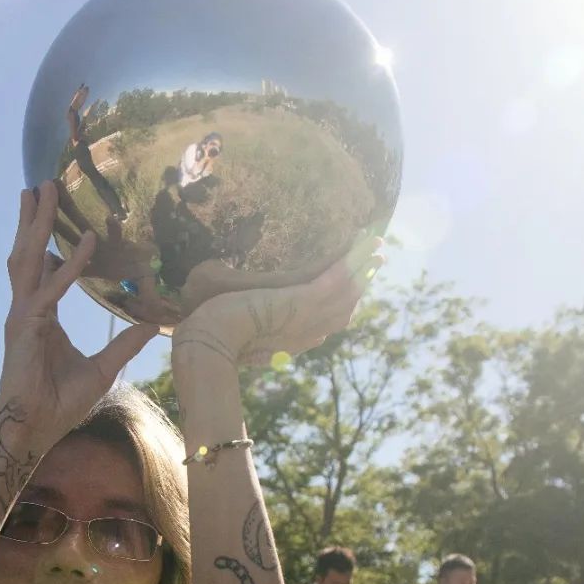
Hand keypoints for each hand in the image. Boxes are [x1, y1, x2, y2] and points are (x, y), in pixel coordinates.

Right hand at [0, 182, 158, 447]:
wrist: (33, 427)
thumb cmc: (58, 403)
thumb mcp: (103, 369)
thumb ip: (124, 344)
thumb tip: (151, 327)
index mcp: (42, 315)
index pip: (44, 269)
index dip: (52, 242)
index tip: (61, 217)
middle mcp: (28, 309)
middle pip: (30, 253)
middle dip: (36, 218)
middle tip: (42, 183)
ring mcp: (24, 315)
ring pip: (30, 259)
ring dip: (39, 224)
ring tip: (43, 191)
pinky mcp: (28, 326)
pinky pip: (53, 289)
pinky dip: (71, 266)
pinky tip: (89, 243)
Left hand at [171, 234, 382, 369]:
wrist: (207, 340)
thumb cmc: (207, 330)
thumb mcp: (228, 318)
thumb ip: (236, 311)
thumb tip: (224, 286)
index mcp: (288, 338)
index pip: (323, 323)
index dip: (339, 306)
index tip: (349, 289)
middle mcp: (303, 331)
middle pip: (343, 308)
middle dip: (359, 285)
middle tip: (375, 262)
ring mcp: (305, 317)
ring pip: (345, 292)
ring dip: (362, 268)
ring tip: (376, 246)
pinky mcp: (302, 301)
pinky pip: (334, 278)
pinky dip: (351, 260)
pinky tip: (361, 242)